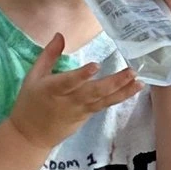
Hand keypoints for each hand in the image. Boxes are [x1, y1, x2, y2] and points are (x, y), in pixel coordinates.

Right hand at [6, 30, 138, 147]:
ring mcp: (80, 110)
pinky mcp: (87, 116)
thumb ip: (49, 55)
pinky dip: (120, 97)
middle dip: (113, 83)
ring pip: (103, 100)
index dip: (81, 75)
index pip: (68, 82)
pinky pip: (105, 105)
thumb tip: (60, 35)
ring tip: (140, 81)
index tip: (95, 65)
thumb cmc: (30, 102)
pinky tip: (134, 89)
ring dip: (123, 91)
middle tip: (131, 72)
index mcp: (52, 89)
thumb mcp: (33, 76)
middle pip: (93, 92)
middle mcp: (69, 101)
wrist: (30, 135)